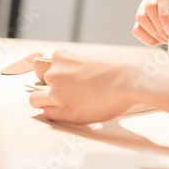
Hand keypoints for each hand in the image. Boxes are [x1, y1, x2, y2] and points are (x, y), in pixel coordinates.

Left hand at [27, 45, 159, 123]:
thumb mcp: (94, 55)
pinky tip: (73, 111)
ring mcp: (57, 92)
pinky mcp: (64, 110)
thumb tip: (77, 74)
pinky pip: (48, 114)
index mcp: (62, 55)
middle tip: (72, 93)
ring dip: (47, 102)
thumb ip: (79, 63)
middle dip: (54, 88)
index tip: (70, 81)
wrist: (132, 79)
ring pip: (36, 100)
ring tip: (66, 104)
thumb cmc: (121, 66)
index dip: (59, 75)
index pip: (49, 66)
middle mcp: (55, 72)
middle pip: (42, 82)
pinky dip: (58, 114)